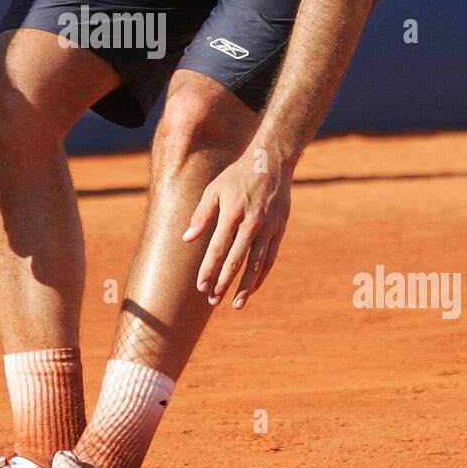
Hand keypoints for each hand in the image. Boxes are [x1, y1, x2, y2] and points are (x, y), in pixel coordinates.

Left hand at [182, 149, 292, 307]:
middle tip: (212, 301)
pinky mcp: (279, 230)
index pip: (218, 249)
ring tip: (235, 304)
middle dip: (223, 283)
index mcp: (232, 214)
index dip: (208, 269)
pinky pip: (270, 258)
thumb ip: (201, 216)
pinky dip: (261, 276)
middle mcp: (251, 224)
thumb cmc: (236, 177)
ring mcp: (268, 228)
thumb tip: (187, 239)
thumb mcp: (214, 190)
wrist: (271, 163)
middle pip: (236, 261)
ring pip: (256, 264)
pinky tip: (252, 288)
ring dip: (245, 286)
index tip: (200, 286)